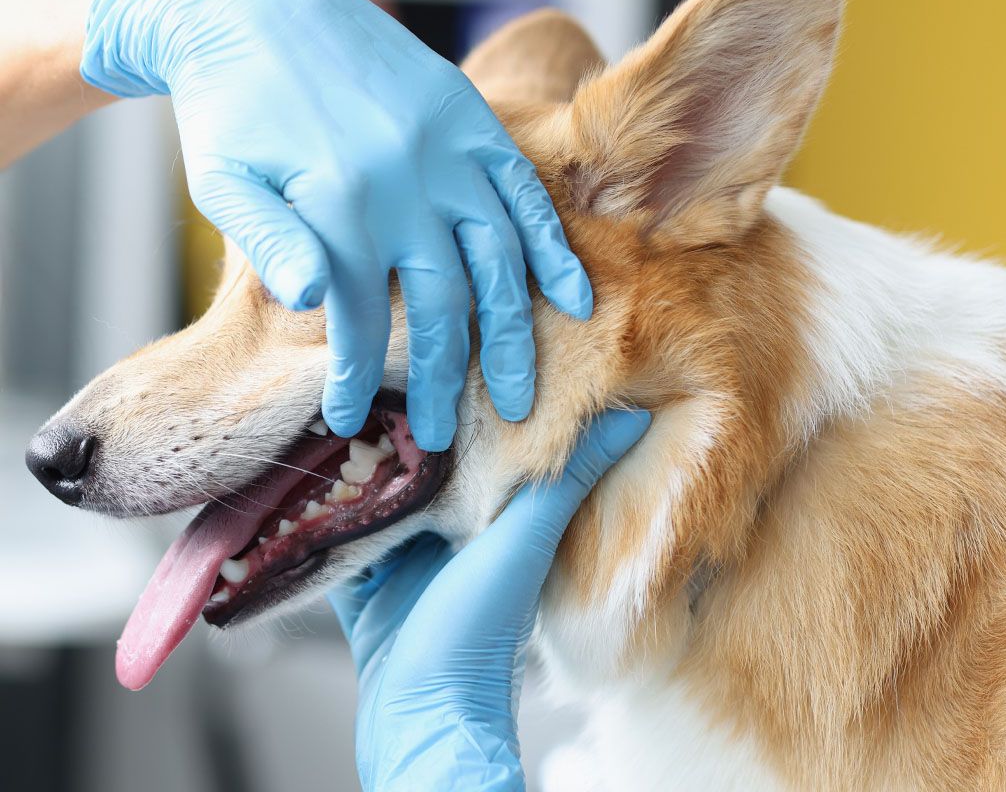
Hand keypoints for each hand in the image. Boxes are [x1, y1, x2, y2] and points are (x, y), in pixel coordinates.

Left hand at [80, 0, 591, 448]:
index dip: (351, 377)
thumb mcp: (223, 179)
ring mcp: (450, 152)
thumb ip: (269, 243)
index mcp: (337, 202)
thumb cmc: (233, 106)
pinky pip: (528, 197)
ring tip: (516, 399)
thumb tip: (315, 305)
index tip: (346, 420)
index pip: (357, 318)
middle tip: (441, 436)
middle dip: (439, 381)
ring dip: (510, 339)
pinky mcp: (476, 124)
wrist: (263, 6)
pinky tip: (573, 302)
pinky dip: (555, 251)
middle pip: (440, 306)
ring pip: (498, 263)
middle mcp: (405, 182)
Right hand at [328, 409, 650, 790]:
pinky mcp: (361, 589)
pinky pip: (334, 539)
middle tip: (365, 376)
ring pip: (372, 497)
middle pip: (419, 468)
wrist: (420, 724)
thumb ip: (568, 481)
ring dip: (352, 466)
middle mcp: (451, 536)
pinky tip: (296, 478)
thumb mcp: (523, 545)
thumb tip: (633, 415)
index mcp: (495, 520)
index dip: (460, 406)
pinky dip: (317, 515)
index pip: (477, 447)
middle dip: (394, 430)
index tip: (439, 357)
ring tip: (326, 411)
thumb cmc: (478, 637)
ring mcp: (403, 562)